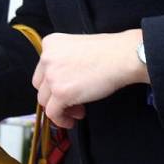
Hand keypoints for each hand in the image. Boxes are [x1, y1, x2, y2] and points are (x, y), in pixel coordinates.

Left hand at [32, 29, 147, 127]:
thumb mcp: (77, 47)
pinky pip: (52, 113)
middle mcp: (47, 58)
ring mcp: (52, 75)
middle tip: (72, 102)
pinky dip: (61, 120)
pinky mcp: (60, 93)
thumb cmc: (108, 52)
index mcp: (51, 43)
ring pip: (45, 101)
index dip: (53, 83)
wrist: (122, 57)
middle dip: (54, 96)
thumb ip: (63, 60)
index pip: (43, 69)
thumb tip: (61, 81)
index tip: (66, 88)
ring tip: (77, 111)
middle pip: (41, 86)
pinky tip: (72, 120)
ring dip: (60, 108)